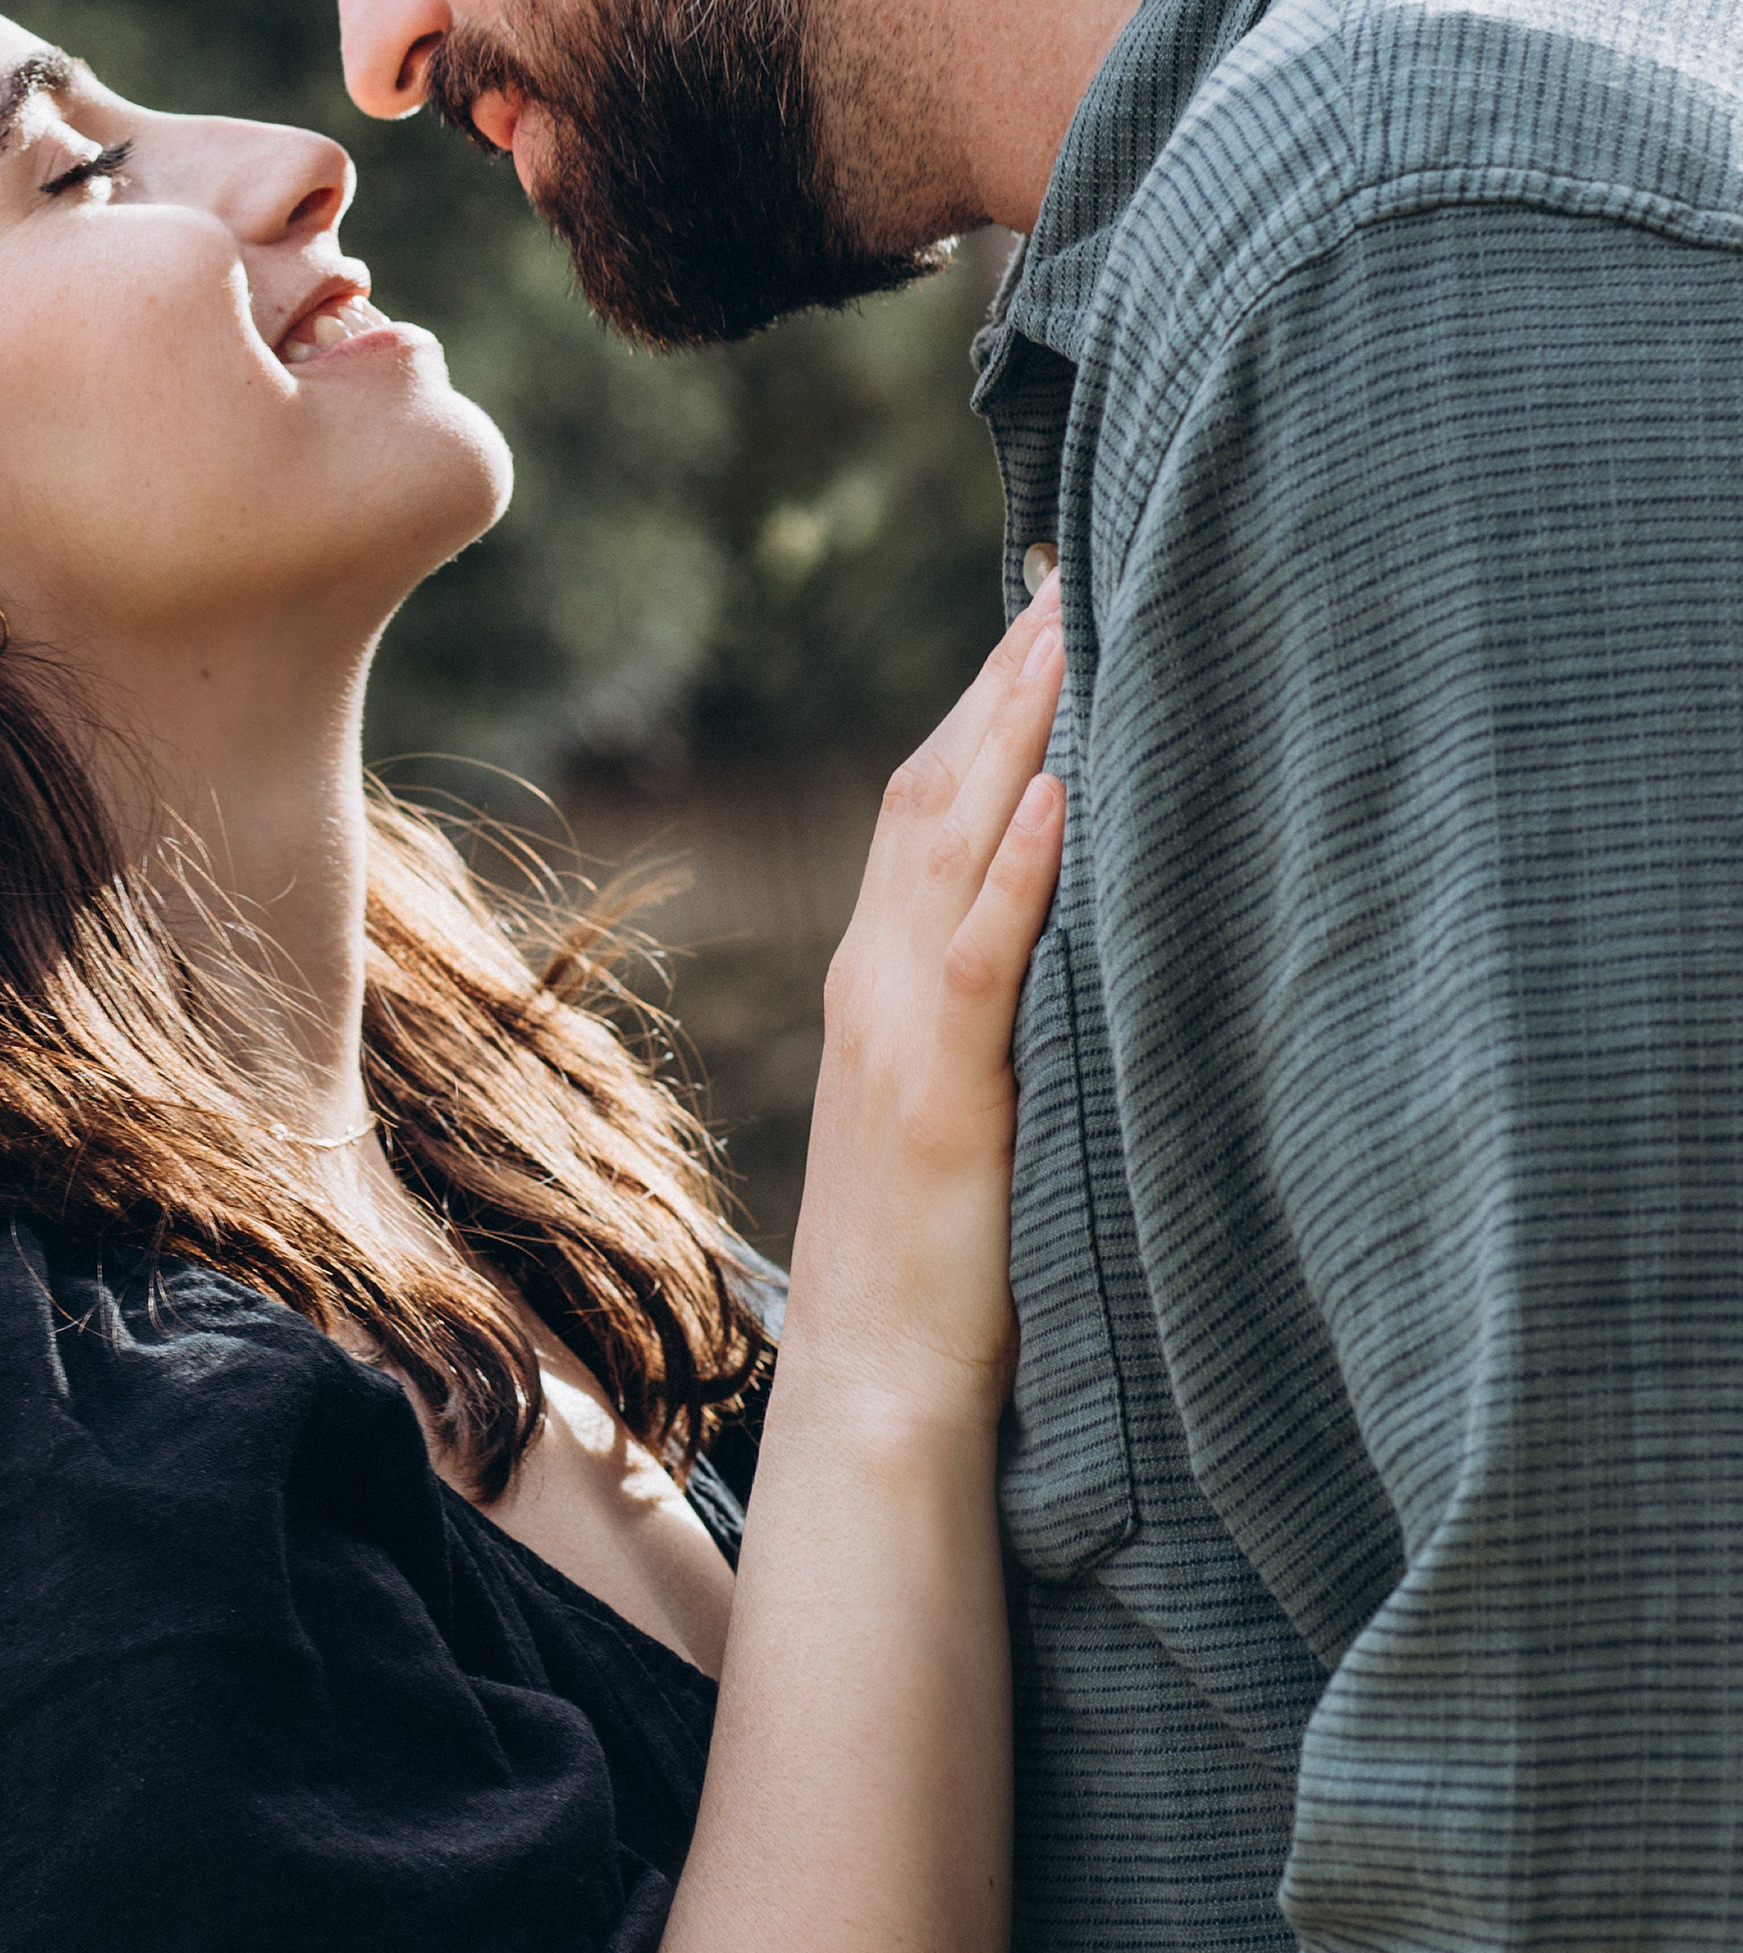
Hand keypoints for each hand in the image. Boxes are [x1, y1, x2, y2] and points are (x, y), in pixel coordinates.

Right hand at [791, 577, 1066, 1424]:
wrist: (879, 1382)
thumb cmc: (941, 1258)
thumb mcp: (970, 1101)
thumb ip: (998, 1006)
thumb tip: (1077, 924)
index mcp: (883, 977)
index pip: (928, 803)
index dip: (985, 704)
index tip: (1046, 610)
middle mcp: (876, 978)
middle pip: (932, 790)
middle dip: (1003, 679)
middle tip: (1069, 570)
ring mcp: (898, 1031)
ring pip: (949, 847)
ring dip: (1013, 732)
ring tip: (1069, 631)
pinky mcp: (942, 1095)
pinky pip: (979, 962)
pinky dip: (1014, 872)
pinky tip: (1054, 796)